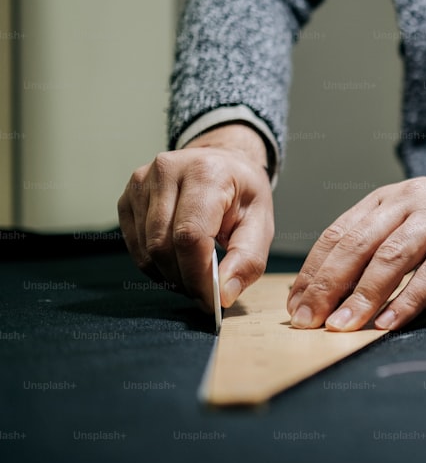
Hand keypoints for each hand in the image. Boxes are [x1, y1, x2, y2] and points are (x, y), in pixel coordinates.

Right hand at [117, 123, 274, 311]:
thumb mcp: (261, 223)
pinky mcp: (127, 197)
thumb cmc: (243, 194)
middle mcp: (167, 171)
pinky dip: (155, 265)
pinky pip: (135, 246)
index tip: (212, 301)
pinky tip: (177, 263)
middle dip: (184, 280)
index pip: (190, 236)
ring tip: (194, 277)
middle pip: (163, 245)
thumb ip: (248, 259)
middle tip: (204, 293)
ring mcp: (141, 182)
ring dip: (170, 275)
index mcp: (205, 172)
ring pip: (146, 250)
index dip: (198, 276)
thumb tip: (223, 295)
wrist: (222, 162)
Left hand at [286, 166, 425, 330]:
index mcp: (386, 199)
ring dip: (364, 296)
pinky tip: (391, 322)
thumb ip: (377, 242)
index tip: (295, 304)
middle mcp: (409, 201)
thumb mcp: (410, 216)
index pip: (338, 233)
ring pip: (393, 258)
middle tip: (309, 320)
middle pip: (358, 245)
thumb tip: (331, 289)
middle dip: (328, 285)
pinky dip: (409, 299)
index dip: (313, 270)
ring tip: (343, 326)